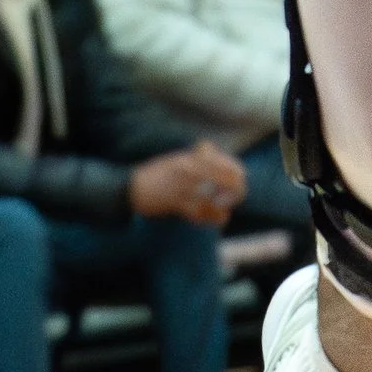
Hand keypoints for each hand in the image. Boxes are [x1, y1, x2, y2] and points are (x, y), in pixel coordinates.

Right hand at [129, 144, 246, 226]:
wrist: (131, 188)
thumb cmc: (156, 174)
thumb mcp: (177, 159)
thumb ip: (196, 157)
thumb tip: (213, 152)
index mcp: (190, 158)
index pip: (225, 163)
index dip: (237, 172)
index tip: (240, 179)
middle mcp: (189, 169)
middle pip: (226, 180)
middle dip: (235, 192)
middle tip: (234, 198)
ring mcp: (183, 186)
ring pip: (214, 199)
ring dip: (222, 207)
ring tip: (225, 213)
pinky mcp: (176, 202)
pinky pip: (200, 212)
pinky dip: (211, 218)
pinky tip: (217, 219)